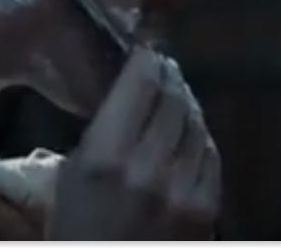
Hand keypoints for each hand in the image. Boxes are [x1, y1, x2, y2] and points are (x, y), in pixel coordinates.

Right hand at [46, 49, 220, 240]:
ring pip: (197, 124)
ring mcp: (183, 190)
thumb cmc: (75, 233)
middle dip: (169, 78)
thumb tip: (132, 90)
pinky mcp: (206, 209)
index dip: (147, 60)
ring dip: (187, 106)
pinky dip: (200, 138)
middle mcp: (148, 167)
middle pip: (174, 98)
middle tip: (165, 69)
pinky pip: (211, 156)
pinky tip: (190, 135)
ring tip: (177, 98)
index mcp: (104, 158)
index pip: (140, 84)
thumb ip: (102, 133)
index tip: (147, 50)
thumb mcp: (70, 179)